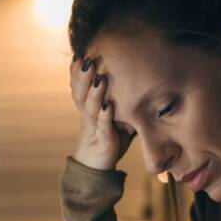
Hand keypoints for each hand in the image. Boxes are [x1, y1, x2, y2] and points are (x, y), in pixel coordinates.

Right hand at [69, 56, 135, 170]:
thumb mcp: (115, 116)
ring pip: (89, 107)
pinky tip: (108, 106)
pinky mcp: (103, 142)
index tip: (81, 51)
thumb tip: (143, 80)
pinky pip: (102, 127)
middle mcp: (87, 116)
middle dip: (82, 75)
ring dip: (94, 92)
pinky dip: (105, 116)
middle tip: (86, 57)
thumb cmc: (108, 139)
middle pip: (79, 92)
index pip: (79, 85)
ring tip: (99, 77)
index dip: (78, 70)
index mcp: (88, 108)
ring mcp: (93, 129)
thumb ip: (123, 99)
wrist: (96, 169)